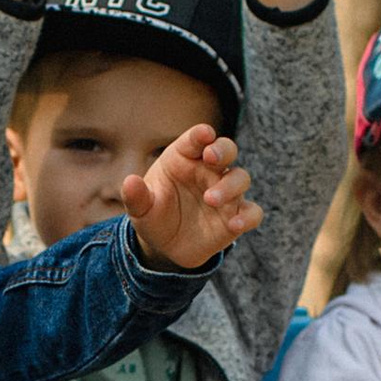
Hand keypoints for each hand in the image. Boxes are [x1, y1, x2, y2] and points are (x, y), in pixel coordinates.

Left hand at [123, 125, 261, 269]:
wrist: (164, 246)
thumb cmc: (154, 215)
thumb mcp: (140, 209)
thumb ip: (136, 196)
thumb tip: (128, 182)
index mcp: (184, 158)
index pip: (196, 139)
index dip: (201, 135)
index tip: (203, 135)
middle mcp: (208, 171)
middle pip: (226, 149)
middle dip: (222, 149)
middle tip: (211, 157)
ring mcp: (225, 193)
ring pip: (240, 178)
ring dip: (229, 186)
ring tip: (210, 199)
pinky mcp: (235, 216)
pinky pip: (251, 212)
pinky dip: (247, 216)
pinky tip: (235, 224)